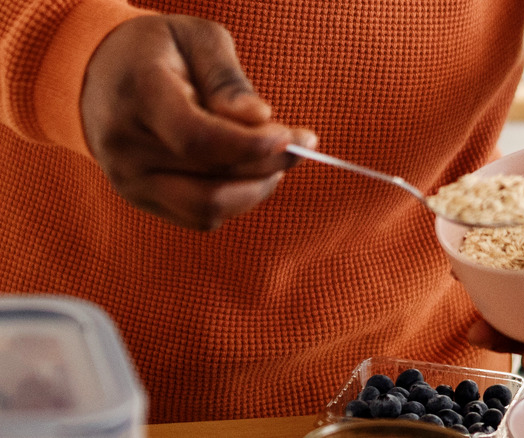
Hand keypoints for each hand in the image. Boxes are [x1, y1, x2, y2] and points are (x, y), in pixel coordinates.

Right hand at [81, 15, 316, 229]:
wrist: (97, 73)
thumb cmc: (157, 50)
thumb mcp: (196, 38)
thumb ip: (228, 80)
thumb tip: (259, 119)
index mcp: (139, 95)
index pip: (198, 139)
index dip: (251, 146)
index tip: (293, 136)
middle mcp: (126, 146)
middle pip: (211, 181)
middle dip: (268, 166)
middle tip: (301, 144)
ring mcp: (130, 180)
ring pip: (209, 208)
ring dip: (256, 189)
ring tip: (275, 158)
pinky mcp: (140, 199)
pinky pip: (200, 217)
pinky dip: (235, 200)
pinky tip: (248, 171)